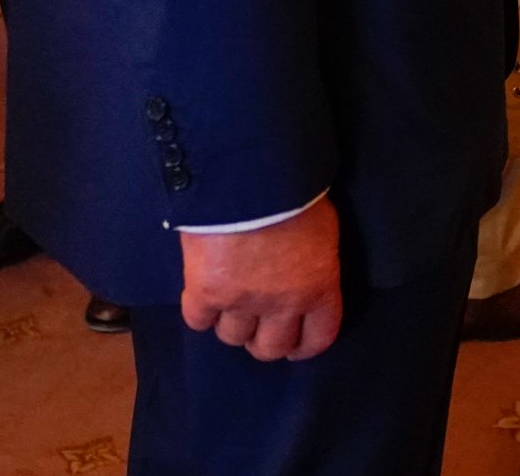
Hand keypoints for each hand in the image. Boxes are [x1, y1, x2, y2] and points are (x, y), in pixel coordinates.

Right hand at [180, 195, 341, 361]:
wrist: (251, 172)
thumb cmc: (295, 188)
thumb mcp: (321, 226)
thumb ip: (312, 261)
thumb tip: (302, 273)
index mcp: (318, 286)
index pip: (318, 338)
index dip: (305, 344)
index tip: (296, 342)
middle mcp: (282, 304)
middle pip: (271, 348)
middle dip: (265, 337)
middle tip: (257, 320)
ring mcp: (241, 301)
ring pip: (233, 337)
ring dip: (232, 321)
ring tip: (229, 298)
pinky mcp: (205, 292)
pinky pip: (198, 320)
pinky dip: (200, 310)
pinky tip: (203, 291)